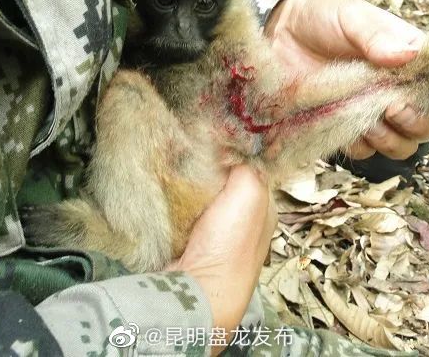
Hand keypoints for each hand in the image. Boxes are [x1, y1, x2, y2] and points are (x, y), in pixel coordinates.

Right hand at [166, 165, 276, 354]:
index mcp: (263, 207)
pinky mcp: (187, 242)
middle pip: (223, 180)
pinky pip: (180, 210)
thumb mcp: (250, 194)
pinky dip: (174, 200)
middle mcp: (242, 220)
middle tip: (188, 147)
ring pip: (201, 194)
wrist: (196, 293)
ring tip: (173, 162)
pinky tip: (166, 188)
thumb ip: (247, 166)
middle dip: (207, 165)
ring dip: (188, 182)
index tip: (214, 134)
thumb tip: (231, 146)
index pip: (250, 168)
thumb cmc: (229, 246)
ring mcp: (213, 233)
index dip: (234, 151)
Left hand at [263, 0, 428, 159]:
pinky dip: (357, 144)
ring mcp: (373, 114)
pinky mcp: (346, 130)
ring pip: (402, 146)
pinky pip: (364, 153)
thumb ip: (376, 33)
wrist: (278, 32)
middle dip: (416, 122)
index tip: (415, 95)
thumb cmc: (321, 16)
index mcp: (411, 61)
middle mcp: (398, 91)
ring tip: (366, 116)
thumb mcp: (350, 16)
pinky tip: (341, 121)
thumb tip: (408, 55)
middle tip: (391, 107)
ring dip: (388, 138)